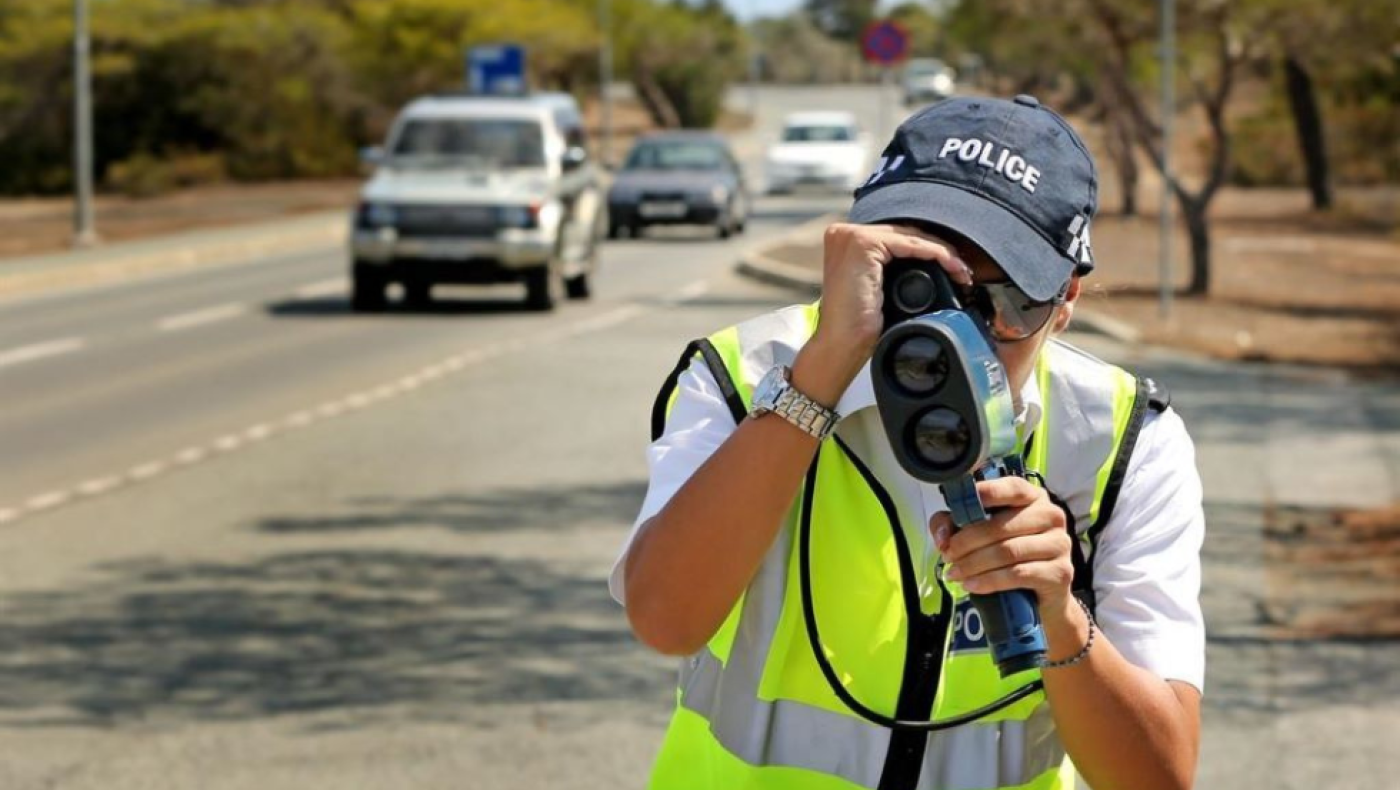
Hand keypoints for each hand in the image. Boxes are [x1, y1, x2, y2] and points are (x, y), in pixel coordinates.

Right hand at [796, 223, 972, 402]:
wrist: (842, 346)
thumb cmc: (858, 327)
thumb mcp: (878, 288)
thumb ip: (893, 268)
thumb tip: (931, 262)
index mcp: (844, 241)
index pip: (896, 237)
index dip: (928, 250)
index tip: (954, 269)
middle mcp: (843, 233)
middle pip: (904, 234)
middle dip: (938, 251)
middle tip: (963, 271)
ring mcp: (851, 236)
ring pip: (910, 236)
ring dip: (943, 253)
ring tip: (962, 272)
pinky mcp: (862, 244)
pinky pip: (910, 243)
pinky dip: (936, 254)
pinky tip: (952, 267)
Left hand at [930, 477, 1073, 616]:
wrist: (1041, 598)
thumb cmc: (1008, 558)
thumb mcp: (977, 535)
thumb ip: (953, 524)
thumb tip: (942, 536)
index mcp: (1033, 497)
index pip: (1012, 488)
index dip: (986, 494)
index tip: (958, 507)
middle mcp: (1051, 516)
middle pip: (1001, 526)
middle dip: (967, 542)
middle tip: (947, 555)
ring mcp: (1060, 544)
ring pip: (1008, 551)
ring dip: (974, 564)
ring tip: (954, 573)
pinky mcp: (1060, 572)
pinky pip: (1018, 574)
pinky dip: (989, 581)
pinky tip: (971, 585)